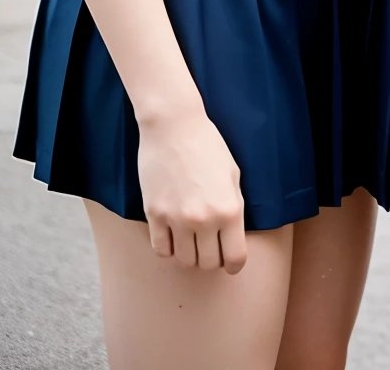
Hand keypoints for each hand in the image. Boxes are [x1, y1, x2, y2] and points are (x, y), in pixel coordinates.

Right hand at [136, 103, 246, 272]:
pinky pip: (161, 250)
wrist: (174, 125)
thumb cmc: (207, 145)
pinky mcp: (154, 214)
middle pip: (208, 263)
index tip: (230, 262)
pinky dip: (168, 247)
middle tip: (209, 243)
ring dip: (190, 254)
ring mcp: (177, 218)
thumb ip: (234, 207)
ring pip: (185, 261)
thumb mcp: (232, 174)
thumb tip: (231, 236)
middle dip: (211, 257)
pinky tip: (172, 233)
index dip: (234, 264)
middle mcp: (204, 219)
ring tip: (191, 237)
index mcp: (230, 208)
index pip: (235, 258)